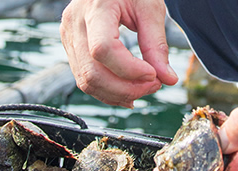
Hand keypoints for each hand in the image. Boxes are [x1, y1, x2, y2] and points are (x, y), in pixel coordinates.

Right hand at [60, 0, 177, 107]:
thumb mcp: (149, 8)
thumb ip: (157, 45)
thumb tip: (168, 80)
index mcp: (95, 7)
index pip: (103, 49)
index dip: (129, 69)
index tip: (153, 74)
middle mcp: (75, 24)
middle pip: (92, 73)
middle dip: (125, 88)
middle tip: (153, 85)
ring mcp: (69, 38)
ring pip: (86, 82)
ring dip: (117, 94)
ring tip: (143, 89)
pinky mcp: (71, 49)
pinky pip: (85, 79)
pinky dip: (107, 91)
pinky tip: (128, 91)